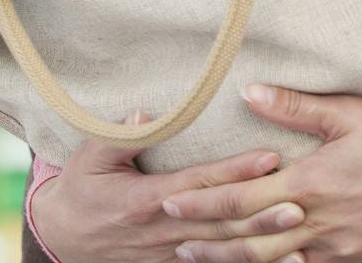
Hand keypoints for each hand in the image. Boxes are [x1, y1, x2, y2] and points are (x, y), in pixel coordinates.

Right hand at [32, 111, 306, 262]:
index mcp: (146, 199)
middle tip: (300, 204)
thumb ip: (119, 136)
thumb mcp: (89, 157)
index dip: (236, 171)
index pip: (201, 182)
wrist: (61, 239)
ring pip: (221, 250)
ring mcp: (168, 254)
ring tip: (299, 237)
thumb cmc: (80, 189)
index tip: (269, 158)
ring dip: (260, 244)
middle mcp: (163, 230)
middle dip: (261, 213)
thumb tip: (145, 112)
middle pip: (220, 221)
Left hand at [159, 86, 361, 262]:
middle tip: (171, 240)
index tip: (169, 201)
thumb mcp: (351, 112)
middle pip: (250, 243)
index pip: (243, 200)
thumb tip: (248, 92)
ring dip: (236, 262)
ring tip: (202, 259)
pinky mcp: (361, 262)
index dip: (203, 202)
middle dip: (207, 242)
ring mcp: (342, 250)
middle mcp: (321, 225)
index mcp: (314, 184)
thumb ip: (296, 107)